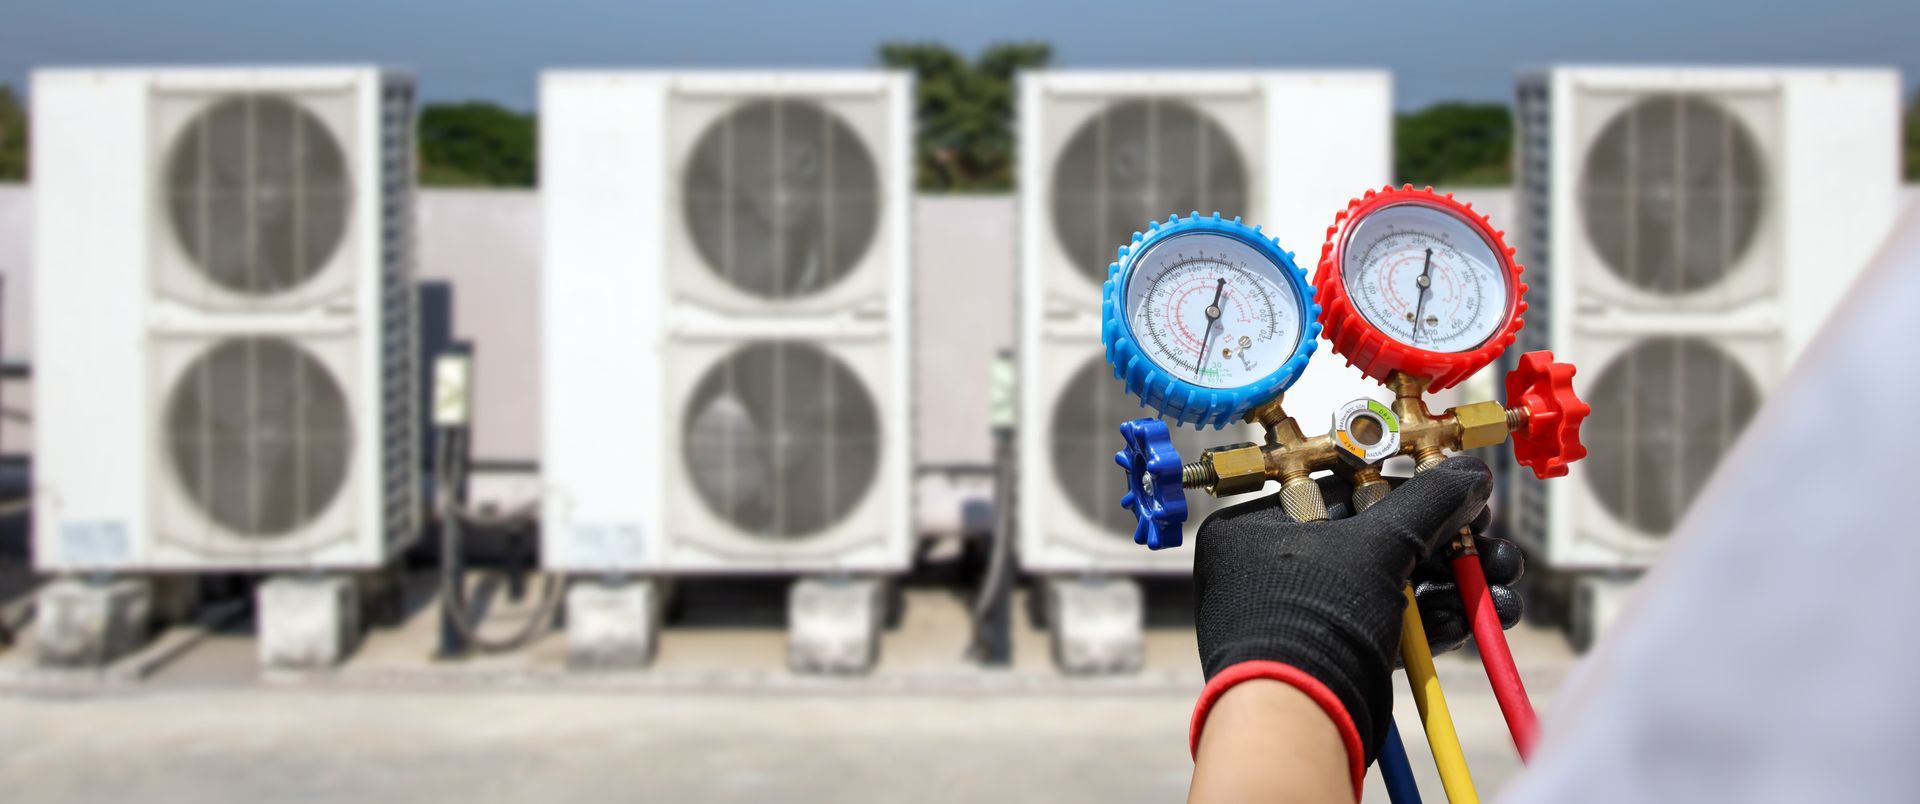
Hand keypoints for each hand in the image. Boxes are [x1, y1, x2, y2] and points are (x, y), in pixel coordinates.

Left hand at [1192, 456, 1492, 763]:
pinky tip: (1474, 620)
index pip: (1345, 490)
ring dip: (1453, 585)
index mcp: (1257, 528)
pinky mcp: (1336, 654)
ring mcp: (1306, 613)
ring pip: (1392, 585)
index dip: (1411, 491)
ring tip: (1504, 586)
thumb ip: (1428, 504)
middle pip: (1378, 539)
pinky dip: (1434, 622)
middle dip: (1446, 545)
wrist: (1299, 720)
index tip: (1462, 494)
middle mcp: (1275, 567)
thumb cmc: (1313, 618)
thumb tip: (1469, 473)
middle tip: (1493, 545)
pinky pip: (1390, 625)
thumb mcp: (1376, 546)